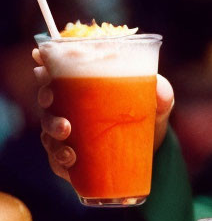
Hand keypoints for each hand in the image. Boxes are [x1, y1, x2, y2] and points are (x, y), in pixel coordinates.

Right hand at [32, 49, 174, 182]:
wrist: (151, 151)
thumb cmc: (148, 114)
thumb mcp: (159, 102)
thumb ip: (162, 93)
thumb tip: (158, 90)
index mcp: (85, 84)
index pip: (57, 69)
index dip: (44, 63)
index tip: (40, 60)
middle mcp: (70, 106)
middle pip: (47, 97)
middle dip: (45, 97)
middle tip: (53, 100)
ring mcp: (67, 132)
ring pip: (48, 128)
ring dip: (52, 130)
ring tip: (66, 135)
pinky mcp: (70, 156)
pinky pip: (56, 158)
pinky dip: (59, 158)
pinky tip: (70, 159)